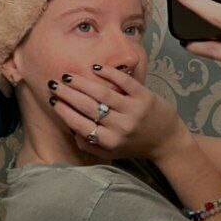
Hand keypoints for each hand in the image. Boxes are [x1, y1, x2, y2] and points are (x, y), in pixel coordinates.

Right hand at [49, 65, 186, 160]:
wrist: (167, 141)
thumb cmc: (135, 145)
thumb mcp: (112, 152)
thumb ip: (90, 145)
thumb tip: (71, 129)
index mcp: (110, 142)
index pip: (80, 125)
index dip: (64, 111)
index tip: (53, 100)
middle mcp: (120, 127)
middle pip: (88, 107)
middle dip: (67, 94)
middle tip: (54, 84)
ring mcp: (133, 111)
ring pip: (102, 93)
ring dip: (82, 83)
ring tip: (68, 76)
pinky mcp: (145, 97)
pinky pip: (124, 82)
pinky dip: (108, 73)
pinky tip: (95, 68)